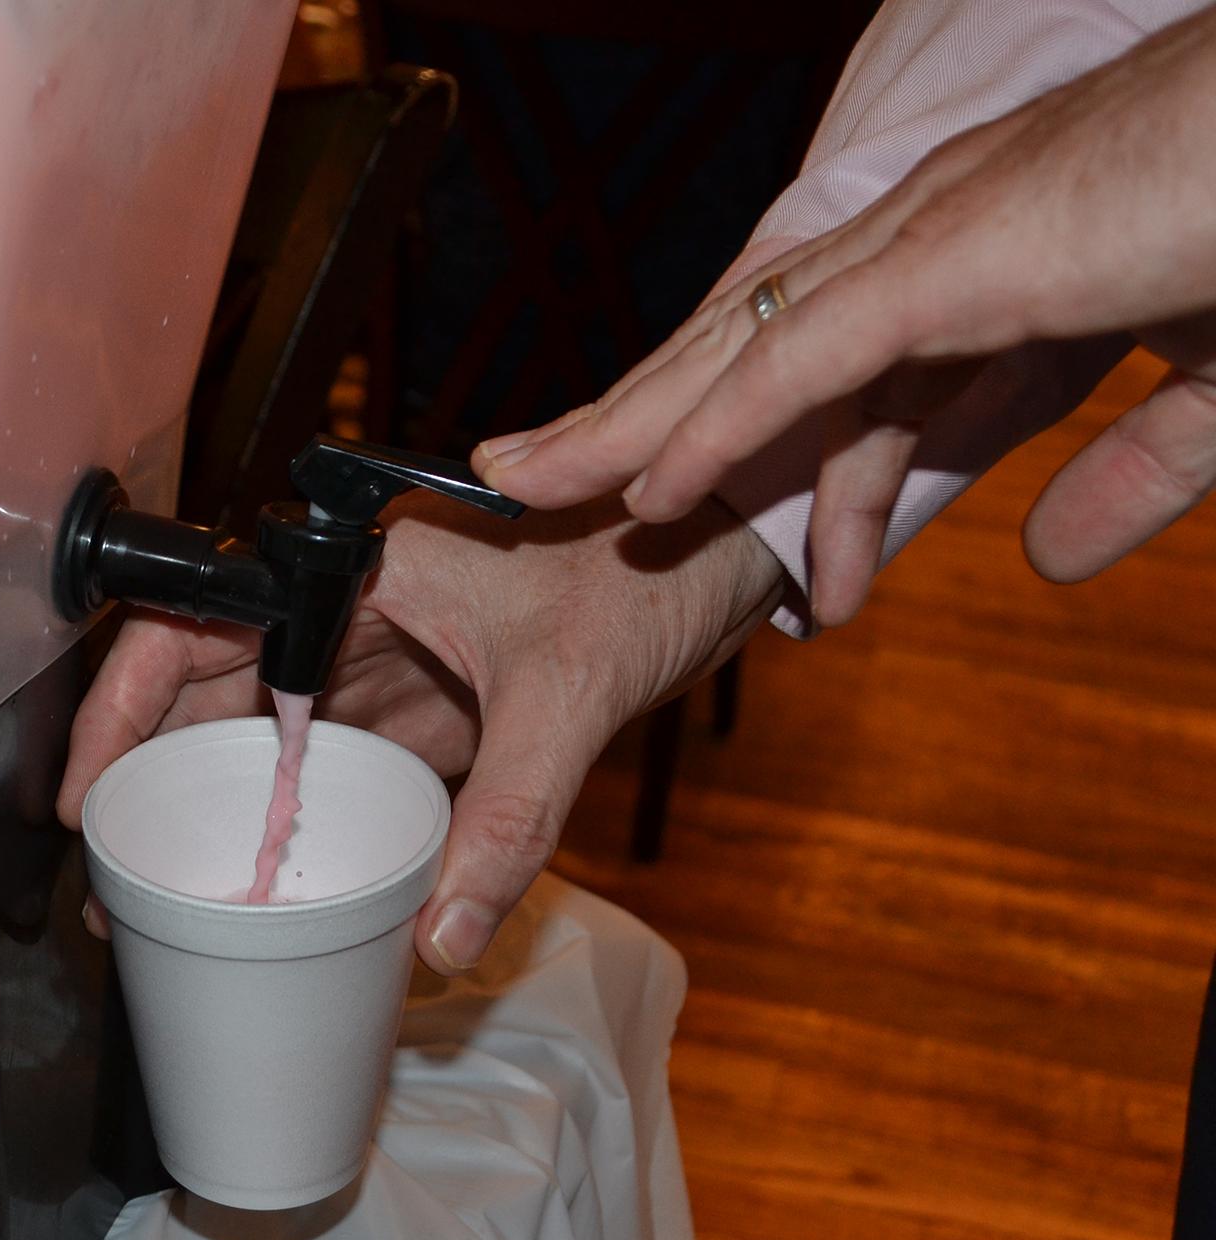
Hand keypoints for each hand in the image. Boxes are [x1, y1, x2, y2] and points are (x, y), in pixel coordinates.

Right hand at [57, 492, 784, 974]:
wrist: (720, 556)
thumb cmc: (644, 572)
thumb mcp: (571, 693)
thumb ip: (509, 818)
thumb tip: (442, 936)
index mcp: (351, 568)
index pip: (192, 622)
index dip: (120, 708)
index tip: (90, 794)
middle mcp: (342, 609)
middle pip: (201, 687)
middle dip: (144, 775)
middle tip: (110, 871)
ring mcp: (374, 660)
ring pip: (253, 732)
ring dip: (206, 807)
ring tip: (159, 891)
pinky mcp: (412, 705)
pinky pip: (325, 767)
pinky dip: (287, 824)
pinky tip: (259, 881)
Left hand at [471, 7, 1215, 622]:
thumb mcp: (1209, 384)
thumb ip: (1130, 469)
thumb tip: (1053, 562)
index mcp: (979, 260)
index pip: (823, 368)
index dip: (749, 451)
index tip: (692, 525)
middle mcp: (927, 240)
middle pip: (739, 347)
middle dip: (631, 419)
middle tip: (533, 479)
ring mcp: (935, 240)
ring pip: (741, 349)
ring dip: (630, 425)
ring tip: (530, 487)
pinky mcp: (960, 257)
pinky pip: (810, 356)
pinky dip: (724, 424)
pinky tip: (649, 486)